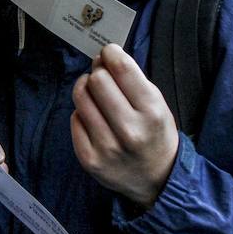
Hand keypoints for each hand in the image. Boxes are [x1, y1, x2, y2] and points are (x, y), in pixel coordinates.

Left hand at [70, 44, 177, 208]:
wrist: (158, 180)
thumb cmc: (155, 134)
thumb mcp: (157, 103)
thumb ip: (132, 78)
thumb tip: (102, 55)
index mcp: (152, 112)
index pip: (122, 68)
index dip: (111, 53)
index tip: (109, 53)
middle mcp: (130, 131)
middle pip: (97, 80)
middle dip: (98, 72)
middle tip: (103, 77)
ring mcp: (107, 147)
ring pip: (81, 96)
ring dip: (86, 88)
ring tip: (95, 94)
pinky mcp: (89, 159)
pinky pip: (74, 118)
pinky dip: (82, 113)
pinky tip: (94, 118)